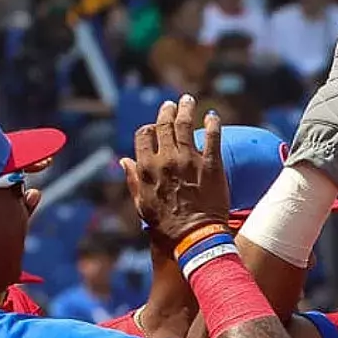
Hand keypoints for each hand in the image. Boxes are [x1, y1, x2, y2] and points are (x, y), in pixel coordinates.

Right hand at [122, 96, 228, 252]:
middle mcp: (167, 159)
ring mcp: (190, 160)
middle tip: (172, 104)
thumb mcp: (142, 204)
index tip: (154, 126)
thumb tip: (124, 160)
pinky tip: (212, 116)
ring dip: (186, 109)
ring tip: (188, 100)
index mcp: (147, 168)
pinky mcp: (211, 164)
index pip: (143, 135)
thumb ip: (133, 180)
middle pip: (164, 125)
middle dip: (167, 111)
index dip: (148, 128)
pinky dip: (212, 123)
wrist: (195, 237)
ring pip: (186, 124)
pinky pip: (213, 136)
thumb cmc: (166, 225)